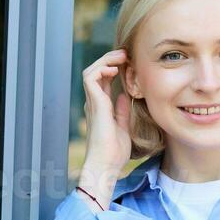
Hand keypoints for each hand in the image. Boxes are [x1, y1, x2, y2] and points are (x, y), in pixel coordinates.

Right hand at [77, 48, 132, 206]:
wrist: (106, 165)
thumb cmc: (114, 152)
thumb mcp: (123, 127)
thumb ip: (122, 111)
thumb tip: (124, 96)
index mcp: (101, 106)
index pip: (104, 80)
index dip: (114, 67)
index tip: (129, 62)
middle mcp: (94, 102)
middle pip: (96, 71)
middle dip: (110, 59)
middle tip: (125, 54)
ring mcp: (92, 102)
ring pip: (91, 71)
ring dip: (105, 60)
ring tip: (120, 56)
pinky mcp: (94, 104)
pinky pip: (90, 78)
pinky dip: (101, 69)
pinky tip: (114, 70)